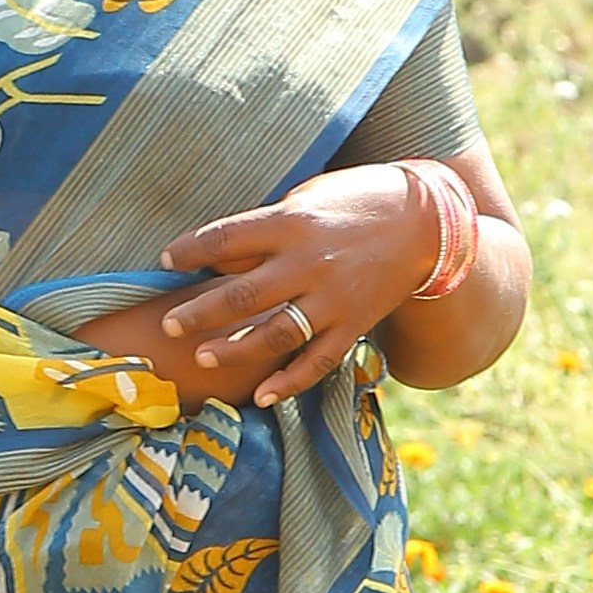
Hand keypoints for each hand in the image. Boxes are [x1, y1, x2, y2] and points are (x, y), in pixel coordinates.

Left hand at [91, 166, 439, 413]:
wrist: (426, 222)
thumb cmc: (357, 200)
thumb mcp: (309, 197)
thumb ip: (268, 226)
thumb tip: (221, 255)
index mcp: (293, 222)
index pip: (227, 238)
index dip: (191, 250)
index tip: (166, 260)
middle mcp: (310, 262)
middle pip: (243, 293)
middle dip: (200, 312)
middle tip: (169, 327)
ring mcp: (333, 298)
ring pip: (276, 333)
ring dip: (236, 349)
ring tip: (203, 359)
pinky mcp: (354, 324)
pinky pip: (318, 360)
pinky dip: (290, 381)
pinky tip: (262, 396)